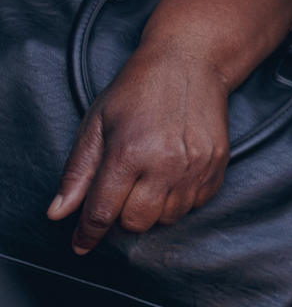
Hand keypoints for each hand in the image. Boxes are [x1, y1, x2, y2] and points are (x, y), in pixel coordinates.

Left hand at [47, 0, 291, 254]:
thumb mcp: (96, 124)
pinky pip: (195, 204)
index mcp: (128, 153)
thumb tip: (59, 212)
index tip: (81, 244)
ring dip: (151, 211)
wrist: (191, 62)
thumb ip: (77, 173)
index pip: (103, 212)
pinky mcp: (218, 165)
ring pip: (168, 218)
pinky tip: (169, 179)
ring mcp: (196, 167)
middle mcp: (165, 165)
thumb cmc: (139, 88)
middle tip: (117, 199)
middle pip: (137, 223)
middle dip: (121, 219)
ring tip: (145, 184)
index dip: (88, 233)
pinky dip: (178, 201)